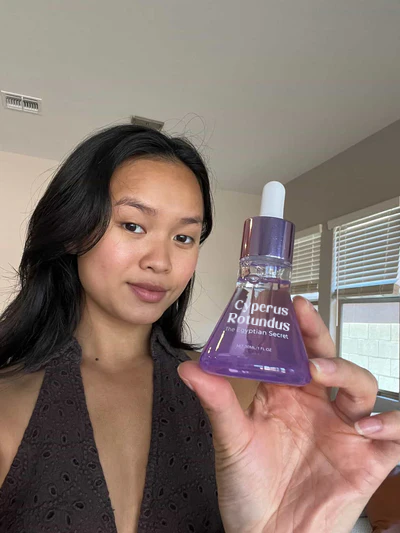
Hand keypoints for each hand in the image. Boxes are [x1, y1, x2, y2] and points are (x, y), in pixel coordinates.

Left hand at [177, 296, 399, 532]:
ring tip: (324, 375)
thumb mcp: (230, 441)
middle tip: (306, 321)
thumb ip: (216, 402)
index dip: (296, 328)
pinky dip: (392, 425)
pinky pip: (394, 435)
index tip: (289, 305)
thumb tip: (192, 367)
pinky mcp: (366, 459)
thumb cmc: (247, 489)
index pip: (295, 352)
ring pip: (363, 386)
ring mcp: (343, 430)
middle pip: (329, 360)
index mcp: (286, 395)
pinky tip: (367, 427)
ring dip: (349, 374)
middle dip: (320, 337)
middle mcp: (317, 406)